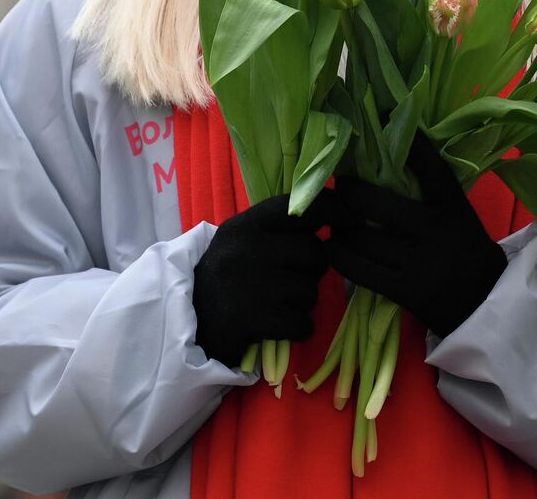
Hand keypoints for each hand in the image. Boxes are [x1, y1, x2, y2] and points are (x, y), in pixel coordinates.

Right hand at [192, 193, 334, 365]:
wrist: (184, 325)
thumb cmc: (221, 280)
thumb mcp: (239, 242)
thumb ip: (276, 228)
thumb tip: (330, 215)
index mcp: (245, 226)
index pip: (300, 207)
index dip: (334, 210)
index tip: (351, 219)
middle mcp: (249, 249)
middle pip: (314, 252)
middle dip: (312, 270)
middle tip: (292, 280)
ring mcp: (252, 285)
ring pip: (311, 291)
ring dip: (302, 303)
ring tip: (276, 305)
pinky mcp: (256, 320)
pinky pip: (303, 323)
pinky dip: (296, 329)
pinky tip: (277, 326)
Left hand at [327, 136, 506, 336]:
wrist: (485, 304)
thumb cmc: (465, 250)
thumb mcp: (458, 214)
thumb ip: (431, 191)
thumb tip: (391, 156)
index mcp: (452, 207)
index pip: (431, 166)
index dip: (409, 142)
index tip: (385, 113)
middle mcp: (434, 230)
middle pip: (374, 204)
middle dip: (347, 193)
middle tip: (338, 186)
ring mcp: (418, 262)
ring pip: (360, 237)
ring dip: (339, 226)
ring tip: (333, 219)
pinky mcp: (404, 290)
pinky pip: (359, 270)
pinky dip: (339, 256)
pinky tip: (333, 247)